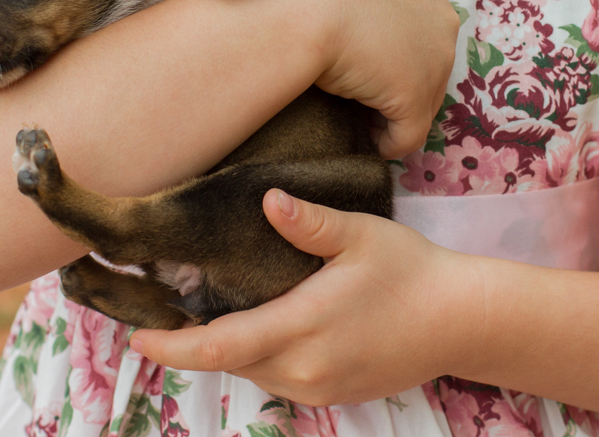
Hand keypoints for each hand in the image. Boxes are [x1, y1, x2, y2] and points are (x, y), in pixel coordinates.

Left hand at [129, 190, 472, 405]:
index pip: (220, 346)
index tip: (138, 336)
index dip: (172, 346)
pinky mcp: (333, 396)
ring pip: (252, 372)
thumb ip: (310, 223)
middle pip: (228, 361)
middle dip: (191, 343)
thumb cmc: (410, 270)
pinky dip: (258, 358)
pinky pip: (278, 380)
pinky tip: (260, 328)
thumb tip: (269, 201)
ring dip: (226, 349)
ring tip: (204, 316)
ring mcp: (319, 387)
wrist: (460, 321)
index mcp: (303, 326)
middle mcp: (304, 367)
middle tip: (159, 312)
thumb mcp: (361, 235)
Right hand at [280, 0, 458, 158]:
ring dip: (390, 114)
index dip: (392, 55)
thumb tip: (341, 20)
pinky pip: (406, 136)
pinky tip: (360, 140)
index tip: (363, 66)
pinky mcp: (415, 97)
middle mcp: (441, 19)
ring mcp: (434, 60)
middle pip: (428, 68)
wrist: (299, 0)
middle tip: (360, 100)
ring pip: (420, 103)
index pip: (419, 33)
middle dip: (395, 86)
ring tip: (356, 119)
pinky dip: (385, 144)